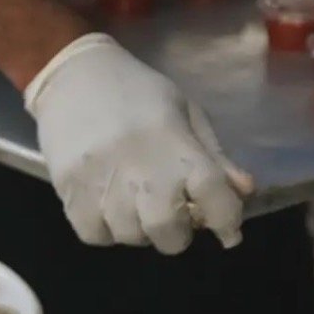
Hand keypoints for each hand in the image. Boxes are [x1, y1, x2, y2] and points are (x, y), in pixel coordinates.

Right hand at [24, 34, 252, 253]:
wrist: (71, 76)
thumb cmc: (137, 93)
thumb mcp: (185, 112)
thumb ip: (214, 155)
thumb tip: (244, 191)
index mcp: (175, 143)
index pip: (213, 196)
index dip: (227, 220)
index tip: (228, 230)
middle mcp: (140, 167)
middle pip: (168, 233)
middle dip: (176, 234)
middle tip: (172, 218)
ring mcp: (101, 182)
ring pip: (130, 237)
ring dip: (139, 230)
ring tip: (135, 205)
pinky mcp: (69, 192)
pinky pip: (95, 235)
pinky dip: (106, 230)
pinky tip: (107, 206)